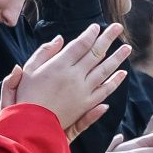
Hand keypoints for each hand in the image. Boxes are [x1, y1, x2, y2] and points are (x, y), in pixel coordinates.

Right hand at [8, 23, 131, 138]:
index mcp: (59, 65)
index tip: (96, 27)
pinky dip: (114, 81)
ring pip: (104, 70)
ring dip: (117, 58)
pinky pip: (104, 90)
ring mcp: (83, 91)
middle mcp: (74, 76)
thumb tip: (60, 39)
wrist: (31, 126)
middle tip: (117, 27)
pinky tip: (122, 74)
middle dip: (108, 38)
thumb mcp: (28, 70)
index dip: (90, 34)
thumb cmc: (26, 97)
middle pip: (96, 53)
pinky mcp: (86, 105)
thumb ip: (44, 53)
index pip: (80, 44)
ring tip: (127, 48)